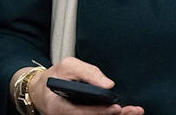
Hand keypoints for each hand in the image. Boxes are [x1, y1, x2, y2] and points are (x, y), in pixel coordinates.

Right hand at [17, 57, 144, 114]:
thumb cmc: (54, 77)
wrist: (42, 90)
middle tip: (132, 111)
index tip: (116, 107)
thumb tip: (108, 84)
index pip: (81, 112)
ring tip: (133, 111)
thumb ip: (88, 72)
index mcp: (58, 107)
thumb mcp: (68, 66)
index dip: (100, 111)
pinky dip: (109, 114)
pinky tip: (123, 112)